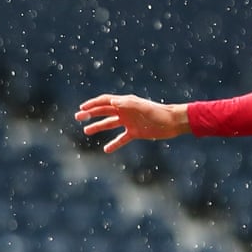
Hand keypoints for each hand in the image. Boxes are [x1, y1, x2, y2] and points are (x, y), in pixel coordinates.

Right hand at [75, 93, 190, 152]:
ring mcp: (129, 122)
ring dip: (98, 127)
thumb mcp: (143, 108)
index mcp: (126, 103)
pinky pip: (121, 138)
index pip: (105, 101)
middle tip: (78, 117)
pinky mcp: (135, 132)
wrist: (173, 122)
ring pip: (109, 124)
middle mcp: (125, 111)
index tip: (82, 108)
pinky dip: (114, 143)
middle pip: (104, 112)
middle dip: (90, 114)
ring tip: (86, 131)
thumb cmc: (159, 113)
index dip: (92, 104)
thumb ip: (128, 104)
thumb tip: (112, 102)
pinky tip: (106, 149)